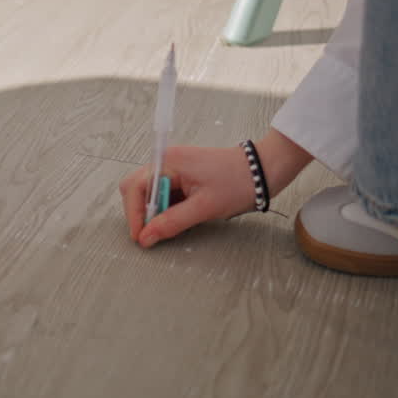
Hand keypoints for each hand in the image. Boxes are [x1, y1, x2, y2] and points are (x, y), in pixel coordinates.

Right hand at [120, 146, 254, 247]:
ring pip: (150, 193)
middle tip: (156, 231)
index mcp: (168, 162)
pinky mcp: (182, 174)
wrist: (262, 171)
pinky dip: (168, 207)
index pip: (134, 188)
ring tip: (176, 222)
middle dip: (143, 212)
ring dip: (157, 211)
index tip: (141, 237)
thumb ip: (172, 222)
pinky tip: (182, 215)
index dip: (134, 215)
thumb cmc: (238, 182)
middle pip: (137, 189)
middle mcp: (166, 160)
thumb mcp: (204, 207)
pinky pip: (164, 193)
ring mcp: (174, 167)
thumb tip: (146, 236)